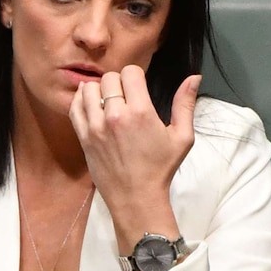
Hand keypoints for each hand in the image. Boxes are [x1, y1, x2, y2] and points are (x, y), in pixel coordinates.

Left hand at [68, 66, 200, 223]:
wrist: (136, 197)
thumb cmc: (161, 168)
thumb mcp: (182, 137)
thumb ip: (185, 104)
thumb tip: (195, 77)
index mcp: (141, 112)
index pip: (130, 72)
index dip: (136, 76)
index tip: (139, 88)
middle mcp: (116, 116)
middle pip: (109, 78)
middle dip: (118, 82)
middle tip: (125, 97)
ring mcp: (96, 127)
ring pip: (89, 89)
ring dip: (99, 91)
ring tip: (108, 102)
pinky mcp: (84, 137)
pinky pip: (75, 107)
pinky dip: (81, 101)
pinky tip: (92, 105)